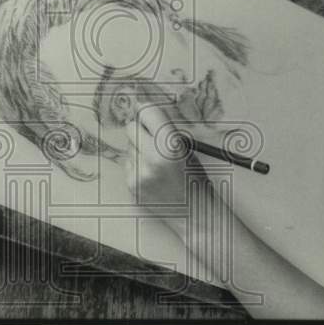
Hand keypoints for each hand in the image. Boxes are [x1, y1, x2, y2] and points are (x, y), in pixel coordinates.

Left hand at [123, 103, 210, 241]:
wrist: (196, 216)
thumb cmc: (196, 179)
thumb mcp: (188, 149)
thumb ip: (166, 130)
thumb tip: (142, 108)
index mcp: (171, 145)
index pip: (147, 112)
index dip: (147, 111)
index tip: (148, 113)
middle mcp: (152, 159)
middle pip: (131, 127)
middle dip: (140, 130)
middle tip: (154, 139)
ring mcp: (139, 174)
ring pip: (128, 147)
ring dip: (139, 149)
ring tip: (157, 164)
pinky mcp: (131, 186)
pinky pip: (127, 164)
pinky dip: (137, 166)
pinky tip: (152, 176)